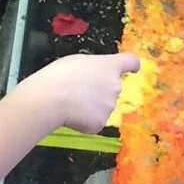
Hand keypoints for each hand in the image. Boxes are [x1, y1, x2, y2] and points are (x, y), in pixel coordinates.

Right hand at [23, 50, 139, 133]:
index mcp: (110, 66)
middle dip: (101, 90)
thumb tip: (95, 77)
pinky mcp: (100, 123)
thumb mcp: (78, 61)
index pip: (131, 62)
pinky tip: (72, 115)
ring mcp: (110, 106)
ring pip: (103, 106)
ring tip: (72, 102)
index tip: (131, 69)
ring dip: (92, 105)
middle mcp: (115, 86)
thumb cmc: (60, 75)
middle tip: (80, 90)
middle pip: (113, 87)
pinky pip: (95, 121)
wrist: (51, 98)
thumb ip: (94, 68)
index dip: (131, 66)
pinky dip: (85, 120)